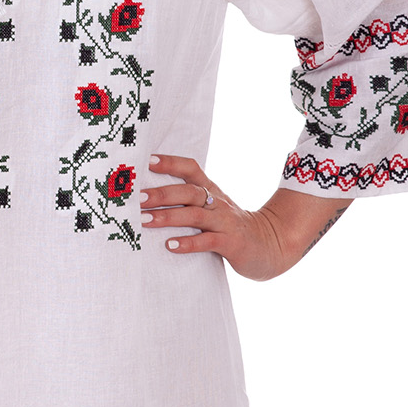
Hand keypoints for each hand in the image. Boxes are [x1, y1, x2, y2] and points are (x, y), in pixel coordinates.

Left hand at [141, 154, 351, 280]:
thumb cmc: (230, 226)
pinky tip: (170, 245)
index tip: (148, 161)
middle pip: (189, 192)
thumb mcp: (212, 207)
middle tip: (137, 198)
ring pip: (195, 215)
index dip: (171, 163)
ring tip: (144, 221)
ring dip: (168, 217)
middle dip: (162, 194)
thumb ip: (188, 200)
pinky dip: (188, 243)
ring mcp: (225, 222)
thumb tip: (147, 196)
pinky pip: (208, 242)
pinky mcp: (231, 243)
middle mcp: (218, 202)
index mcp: (211, 191)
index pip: (191, 169)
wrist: (269, 244)